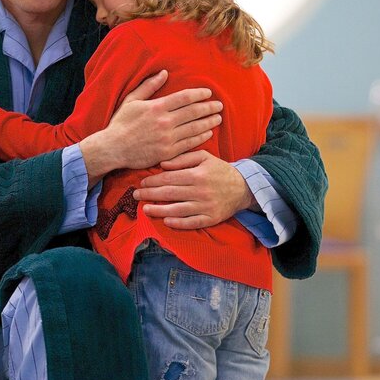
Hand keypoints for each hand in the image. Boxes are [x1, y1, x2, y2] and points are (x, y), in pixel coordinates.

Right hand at [80, 70, 222, 181]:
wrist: (113, 148)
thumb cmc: (121, 123)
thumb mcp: (132, 100)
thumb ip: (149, 86)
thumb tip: (164, 73)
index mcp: (157, 107)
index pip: (184, 98)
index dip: (199, 94)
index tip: (208, 93)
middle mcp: (165, 122)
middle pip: (194, 112)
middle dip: (209, 107)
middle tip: (219, 105)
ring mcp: (167, 138)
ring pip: (195, 128)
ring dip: (209, 122)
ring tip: (218, 118)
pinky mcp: (168, 152)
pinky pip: (189, 143)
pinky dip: (201, 137)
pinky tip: (208, 133)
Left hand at [134, 150, 256, 229]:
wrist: (243, 187)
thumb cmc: (219, 170)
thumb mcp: (204, 157)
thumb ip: (183, 158)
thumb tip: (162, 164)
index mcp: (197, 174)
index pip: (169, 178)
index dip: (153, 181)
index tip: (142, 183)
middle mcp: (200, 191)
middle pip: (170, 194)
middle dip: (150, 195)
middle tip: (136, 195)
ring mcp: (206, 207)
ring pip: (177, 210)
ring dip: (159, 210)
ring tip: (145, 209)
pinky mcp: (211, 219)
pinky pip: (191, 223)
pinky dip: (178, 223)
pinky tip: (166, 221)